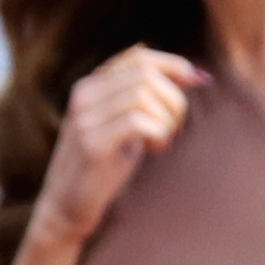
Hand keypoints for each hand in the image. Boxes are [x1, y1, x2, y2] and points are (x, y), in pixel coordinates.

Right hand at [29, 46, 204, 254]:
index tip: (199, 81)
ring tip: (163, 140)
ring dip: (166, 118)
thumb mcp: (122, 125)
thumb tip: (191, 73)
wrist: (65, 208)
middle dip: (174, 98)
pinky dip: (158, 133)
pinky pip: (138, 121)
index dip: (174, 65)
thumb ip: (143, 99)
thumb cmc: (102, 168)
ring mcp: (84, 119)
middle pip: (145, 72)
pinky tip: (157, 148)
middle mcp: (83, 96)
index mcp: (90, 86)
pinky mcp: (92, 145)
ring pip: (143, 94)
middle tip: (176, 126)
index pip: (138, 55)